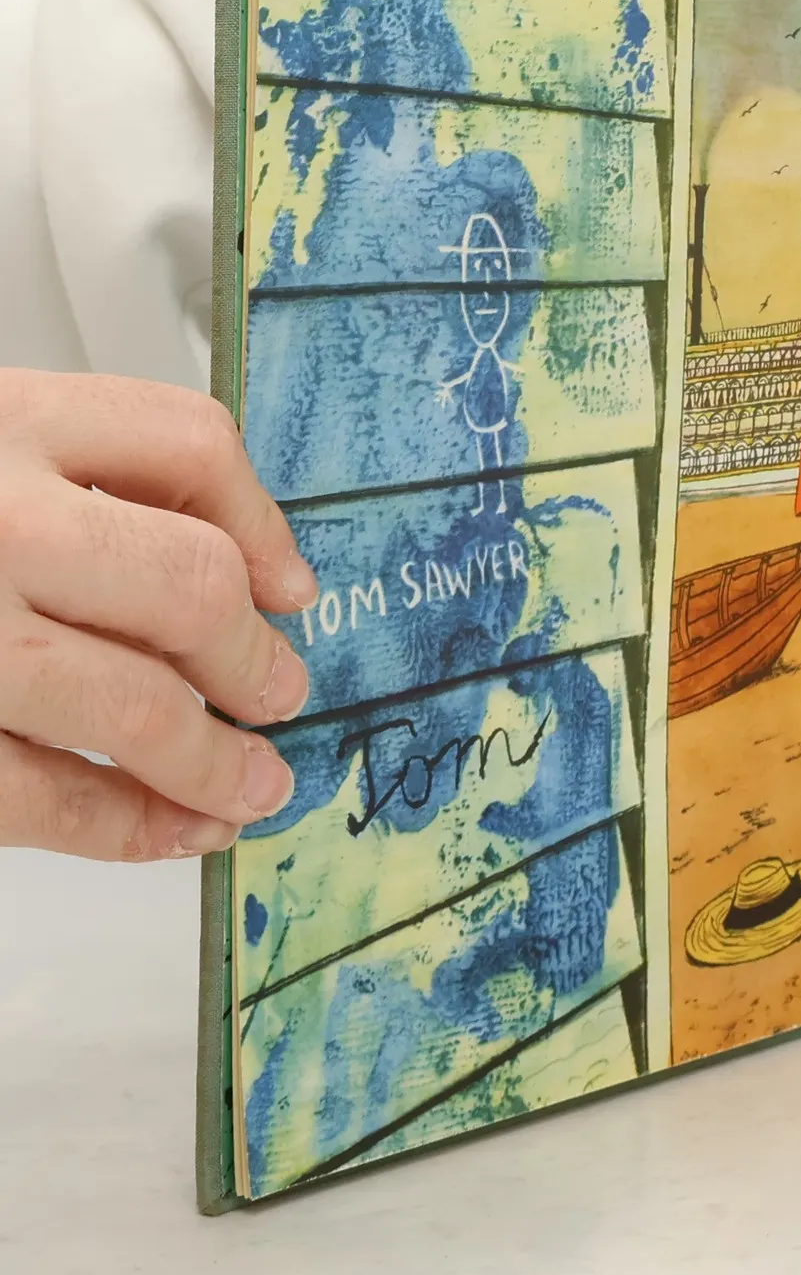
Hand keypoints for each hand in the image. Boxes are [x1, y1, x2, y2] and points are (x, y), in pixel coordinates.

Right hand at [0, 371, 317, 861]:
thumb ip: (78, 471)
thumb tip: (256, 577)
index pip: (185, 442)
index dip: (260, 522)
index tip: (289, 585)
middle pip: (185, 586)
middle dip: (252, 660)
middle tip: (280, 695)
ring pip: (130, 707)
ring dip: (213, 762)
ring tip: (252, 788)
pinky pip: (37, 799)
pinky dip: (126, 826)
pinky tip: (170, 832)